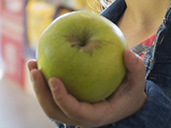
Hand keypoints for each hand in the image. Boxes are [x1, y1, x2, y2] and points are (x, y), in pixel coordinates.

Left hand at [26, 50, 147, 126]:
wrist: (126, 103)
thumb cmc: (131, 92)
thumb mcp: (138, 82)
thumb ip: (136, 69)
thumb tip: (128, 53)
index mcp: (96, 116)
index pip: (74, 111)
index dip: (61, 98)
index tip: (53, 79)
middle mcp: (80, 119)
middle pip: (54, 111)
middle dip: (41, 93)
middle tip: (36, 71)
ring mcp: (71, 114)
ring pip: (48, 105)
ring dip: (37, 87)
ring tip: (32, 64)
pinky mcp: (66, 105)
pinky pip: (50, 96)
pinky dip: (42, 82)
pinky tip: (38, 62)